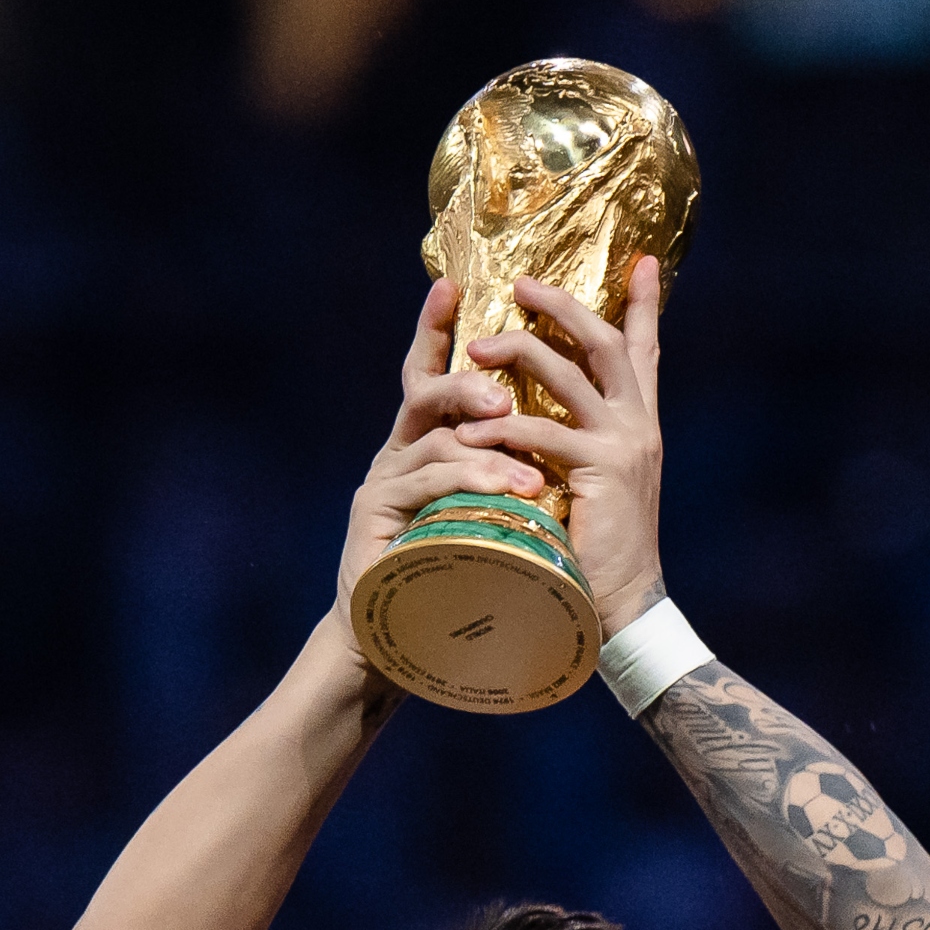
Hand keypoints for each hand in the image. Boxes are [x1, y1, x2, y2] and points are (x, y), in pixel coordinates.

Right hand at [331, 279, 557, 639]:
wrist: (404, 643)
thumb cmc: (456, 576)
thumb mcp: (487, 513)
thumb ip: (502, 468)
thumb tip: (553, 437)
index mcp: (426, 444)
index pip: (430, 376)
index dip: (433, 331)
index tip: (448, 286)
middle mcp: (398, 452)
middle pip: (424, 392)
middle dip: (463, 380)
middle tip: (501, 392)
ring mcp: (382, 482)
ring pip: (433, 441)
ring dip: (487, 449)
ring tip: (532, 473)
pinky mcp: (376, 517)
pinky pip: (429, 485)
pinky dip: (474, 482)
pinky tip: (513, 491)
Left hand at [460, 260, 667, 633]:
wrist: (628, 605)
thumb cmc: (603, 550)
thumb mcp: (602, 483)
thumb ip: (584, 442)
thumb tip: (549, 417)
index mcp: (642, 422)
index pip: (645, 349)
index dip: (645, 304)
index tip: (641, 260)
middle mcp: (640, 423)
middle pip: (604, 342)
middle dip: (561, 306)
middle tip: (519, 284)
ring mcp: (625, 444)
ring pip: (569, 375)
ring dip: (519, 354)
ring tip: (475, 349)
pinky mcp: (602, 471)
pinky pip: (543, 432)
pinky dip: (504, 426)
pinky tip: (471, 428)